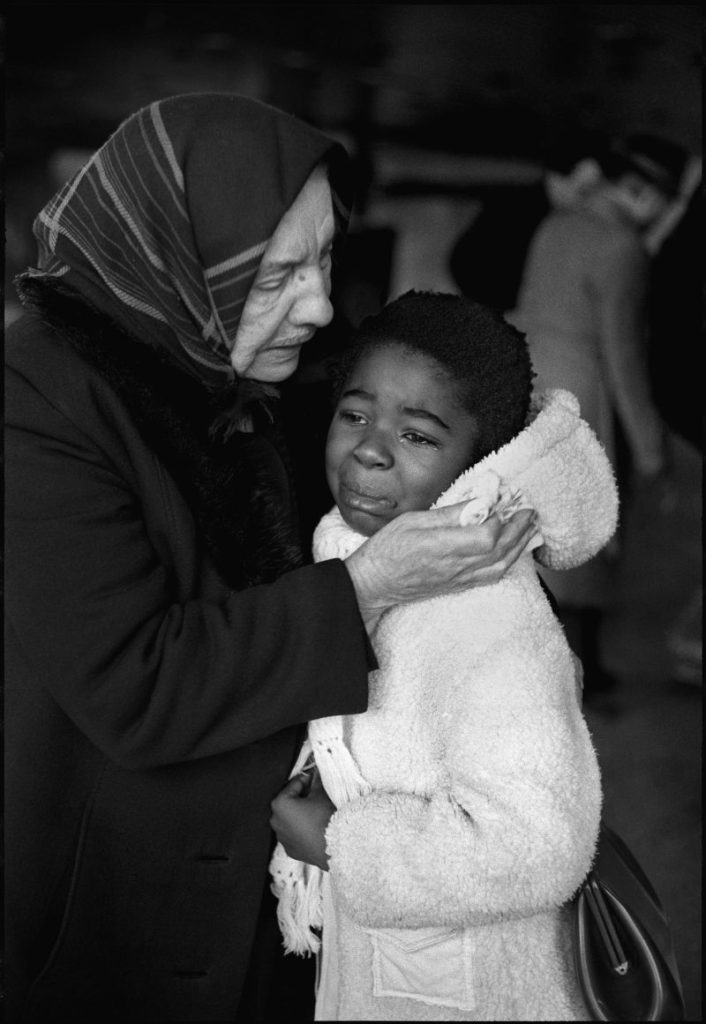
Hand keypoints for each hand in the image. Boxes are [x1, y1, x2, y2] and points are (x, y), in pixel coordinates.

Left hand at [270, 768, 334, 869]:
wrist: (334, 846)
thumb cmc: (324, 817)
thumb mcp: (320, 794)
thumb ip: (315, 781)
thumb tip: (315, 772)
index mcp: (280, 804)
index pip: (294, 784)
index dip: (306, 779)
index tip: (315, 778)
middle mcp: (275, 821)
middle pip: (289, 802)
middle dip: (301, 797)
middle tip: (315, 794)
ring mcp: (282, 837)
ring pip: (290, 819)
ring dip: (299, 814)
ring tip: (315, 811)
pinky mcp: (290, 850)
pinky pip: (293, 834)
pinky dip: (300, 829)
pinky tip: (313, 827)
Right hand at [344, 505, 537, 625]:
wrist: (374, 583)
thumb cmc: (387, 550)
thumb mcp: (412, 520)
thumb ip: (448, 513)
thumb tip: (477, 502)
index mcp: (442, 547)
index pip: (486, 536)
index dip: (501, 518)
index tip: (505, 501)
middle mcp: (455, 567)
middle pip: (500, 550)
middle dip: (519, 529)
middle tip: (529, 510)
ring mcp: (459, 579)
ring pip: (501, 566)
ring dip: (520, 546)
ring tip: (529, 528)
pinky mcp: (459, 586)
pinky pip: (492, 576)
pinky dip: (509, 561)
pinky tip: (514, 551)